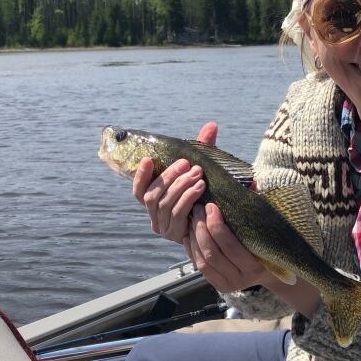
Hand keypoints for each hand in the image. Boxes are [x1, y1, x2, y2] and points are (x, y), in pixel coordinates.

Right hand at [132, 122, 217, 242]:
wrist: (221, 221)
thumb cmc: (206, 191)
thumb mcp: (200, 168)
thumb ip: (202, 148)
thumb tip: (212, 125)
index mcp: (155, 200)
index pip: (138, 190)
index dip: (141, 175)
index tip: (148, 159)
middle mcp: (154, 215)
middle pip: (153, 196)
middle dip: (169, 177)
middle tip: (188, 164)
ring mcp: (164, 227)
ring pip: (165, 205)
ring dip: (181, 188)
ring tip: (198, 175)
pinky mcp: (176, 235)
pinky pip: (178, 216)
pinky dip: (188, 200)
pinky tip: (200, 190)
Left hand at [184, 202, 270, 292]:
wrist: (270, 272)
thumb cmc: (268, 245)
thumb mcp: (267, 229)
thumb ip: (259, 209)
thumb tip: (251, 183)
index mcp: (255, 266)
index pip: (230, 246)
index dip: (217, 226)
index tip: (211, 206)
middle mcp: (240, 279)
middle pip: (213, 253)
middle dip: (202, 229)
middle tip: (198, 209)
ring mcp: (227, 284)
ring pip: (203, 261)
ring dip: (194, 238)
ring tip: (192, 218)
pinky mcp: (218, 285)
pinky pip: (199, 267)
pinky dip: (191, 249)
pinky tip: (189, 234)